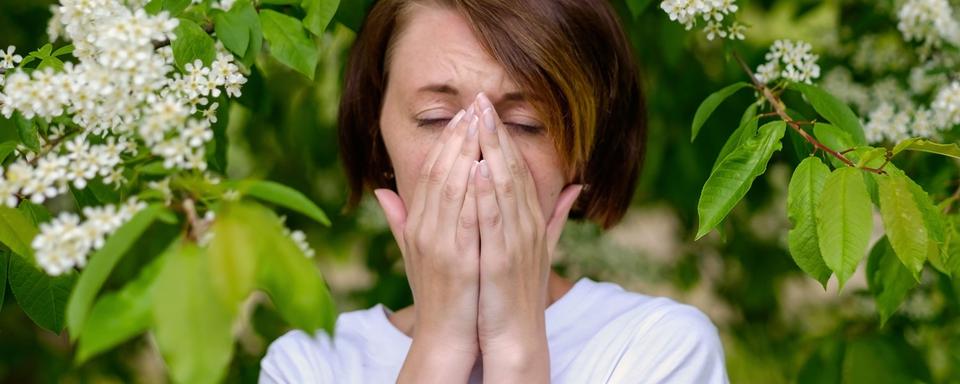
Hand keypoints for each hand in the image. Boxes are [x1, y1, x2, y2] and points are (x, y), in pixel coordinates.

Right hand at [375, 105, 482, 381]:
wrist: (444, 336)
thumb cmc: (438, 293)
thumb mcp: (416, 251)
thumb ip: (401, 219)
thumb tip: (380, 191)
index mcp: (418, 225)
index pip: (428, 172)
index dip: (445, 141)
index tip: (462, 114)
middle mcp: (424, 230)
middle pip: (438, 172)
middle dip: (457, 137)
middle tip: (474, 105)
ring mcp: (439, 244)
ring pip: (451, 187)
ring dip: (465, 152)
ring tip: (480, 123)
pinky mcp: (457, 259)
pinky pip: (465, 217)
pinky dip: (473, 191)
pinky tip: (484, 166)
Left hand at [473, 93, 582, 380]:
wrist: (516, 334)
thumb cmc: (520, 291)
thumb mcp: (540, 247)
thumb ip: (555, 214)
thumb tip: (575, 185)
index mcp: (531, 220)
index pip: (517, 168)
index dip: (503, 136)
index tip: (487, 106)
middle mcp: (528, 225)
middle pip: (511, 169)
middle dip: (495, 133)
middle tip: (481, 98)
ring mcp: (516, 241)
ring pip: (504, 187)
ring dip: (490, 151)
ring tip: (477, 120)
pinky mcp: (501, 259)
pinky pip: (493, 221)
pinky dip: (486, 194)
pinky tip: (476, 169)